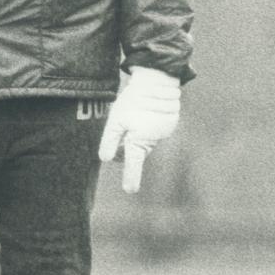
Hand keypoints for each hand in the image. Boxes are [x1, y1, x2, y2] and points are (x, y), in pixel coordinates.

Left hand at [97, 67, 180, 193]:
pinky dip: (145, 127)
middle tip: (118, 130)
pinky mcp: (168, 125)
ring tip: (132, 116)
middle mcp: (153, 141)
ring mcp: (163, 133)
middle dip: (124, 147)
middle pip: (134, 151)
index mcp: (139, 142)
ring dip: (135, 135)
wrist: (157, 83)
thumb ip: (110, 141)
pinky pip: (153, 131)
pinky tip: (143, 112)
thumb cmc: (133, 102)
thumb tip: (106, 159)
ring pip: (143, 141)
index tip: (130, 190)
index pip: (132, 164)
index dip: (131, 178)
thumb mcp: (115, 121)